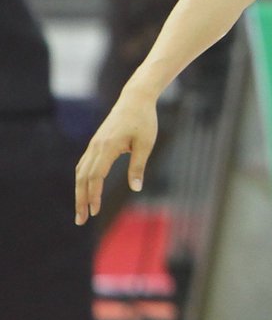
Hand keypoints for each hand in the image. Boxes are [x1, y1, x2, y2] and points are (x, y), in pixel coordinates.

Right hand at [74, 87, 158, 224]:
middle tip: (81, 220)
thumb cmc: (144, 120)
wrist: (135, 99)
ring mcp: (94, 144)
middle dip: (81, 200)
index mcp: (108, 147)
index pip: (95, 176)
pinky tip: (84, 190)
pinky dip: (82, 179)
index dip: (93, 195)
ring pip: (80, 172)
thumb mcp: (145, 143)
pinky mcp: (96, 143)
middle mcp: (96, 146)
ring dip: (79, 192)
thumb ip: (138, 166)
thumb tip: (136, 189)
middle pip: (83, 178)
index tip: (95, 212)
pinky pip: (84, 164)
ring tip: (81, 211)